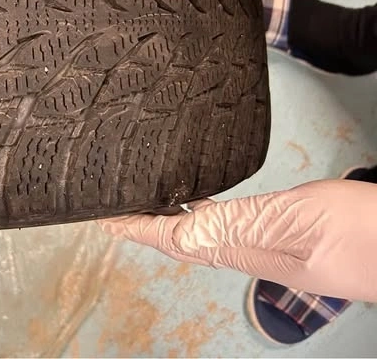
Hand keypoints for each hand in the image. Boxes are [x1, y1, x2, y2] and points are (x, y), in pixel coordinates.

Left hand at [98, 179, 376, 301]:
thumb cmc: (365, 236)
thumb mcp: (296, 222)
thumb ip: (241, 226)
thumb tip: (184, 235)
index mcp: (244, 248)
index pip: (169, 239)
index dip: (132, 227)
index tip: (101, 218)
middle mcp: (250, 250)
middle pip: (179, 239)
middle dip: (143, 224)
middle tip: (115, 207)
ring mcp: (270, 246)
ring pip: (202, 232)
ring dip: (170, 218)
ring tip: (147, 200)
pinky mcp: (291, 237)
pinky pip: (229, 224)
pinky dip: (205, 211)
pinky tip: (207, 201)